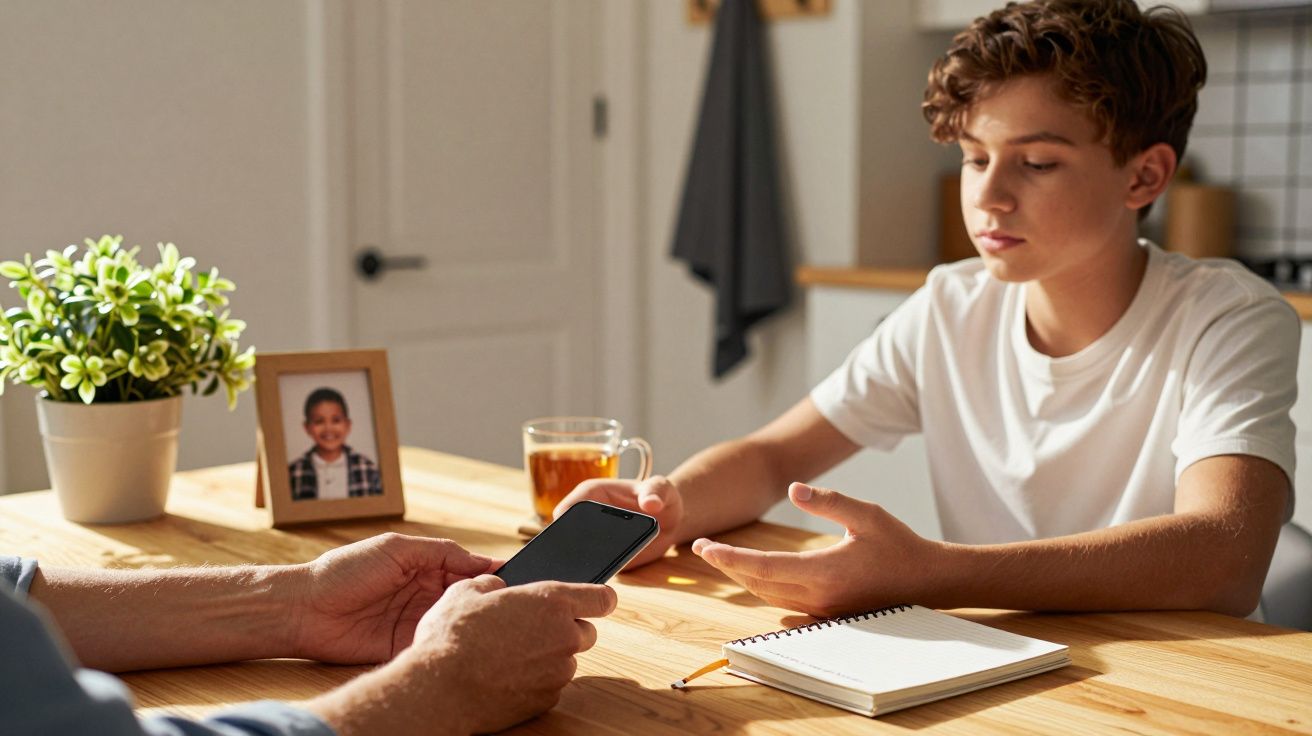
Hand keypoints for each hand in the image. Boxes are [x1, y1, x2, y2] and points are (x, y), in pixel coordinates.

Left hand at [288, 533, 497, 663]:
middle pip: (466, 596)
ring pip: (454, 621)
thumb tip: (483, 559)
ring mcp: (415, 620)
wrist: (305, 610)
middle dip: (487, 599)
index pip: (467, 568)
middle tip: (509, 602)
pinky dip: (449, 641)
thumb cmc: (345, 570)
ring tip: (492, 621)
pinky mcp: (405, 647)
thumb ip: (441, 551)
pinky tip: (465, 639)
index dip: (490, 572)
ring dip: (470, 621)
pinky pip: (435, 644)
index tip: (516, 575)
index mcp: (425, 566)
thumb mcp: (397, 548)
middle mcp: (424, 593)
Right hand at [412, 575, 617, 733]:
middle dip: (567, 629)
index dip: (601, 598)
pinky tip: (506, 677)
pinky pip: (550, 686)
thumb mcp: (465, 592)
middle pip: (587, 631)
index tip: (597, 600)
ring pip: (566, 660)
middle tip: (533, 629)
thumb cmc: (450, 637)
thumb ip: (492, 584)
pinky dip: (536, 681)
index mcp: (551, 601)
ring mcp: (557, 672)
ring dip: (549, 657)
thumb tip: (497, 587)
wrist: (437, 689)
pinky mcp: (546, 700)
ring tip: (510, 655)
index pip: (603, 597)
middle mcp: (563, 636)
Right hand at [554, 475, 683, 568]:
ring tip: (578, 580)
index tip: (562, 534)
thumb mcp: (662, 489)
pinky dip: (590, 576)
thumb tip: (651, 503)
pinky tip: (592, 589)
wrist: (670, 521)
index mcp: (592, 494)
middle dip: (564, 549)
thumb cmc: (663, 497)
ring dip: (575, 566)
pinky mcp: (601, 556)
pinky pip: (592, 567)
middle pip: (566, 534)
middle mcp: (586, 516)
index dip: (562, 520)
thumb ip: (656, 492)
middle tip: (567, 564)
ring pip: (575, 554)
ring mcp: (591, 538)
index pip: (570, 506)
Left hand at [692, 483, 943, 616]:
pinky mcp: (827, 613)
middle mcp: (817, 597)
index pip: (762, 567)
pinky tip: (754, 574)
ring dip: (742, 577)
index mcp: (823, 572)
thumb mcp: (866, 514)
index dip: (728, 558)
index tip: (704, 546)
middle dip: (727, 566)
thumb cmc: (898, 545)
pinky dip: (762, 587)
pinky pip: (783, 602)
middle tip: (703, 548)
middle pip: (757, 584)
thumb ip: (828, 501)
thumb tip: (792, 489)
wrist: (928, 581)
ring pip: (768, 595)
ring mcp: (822, 610)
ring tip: (721, 558)